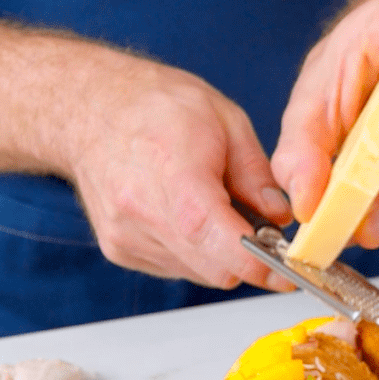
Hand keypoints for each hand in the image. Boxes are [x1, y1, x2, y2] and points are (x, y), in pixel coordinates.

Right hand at [60, 49, 295, 290]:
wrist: (89, 107)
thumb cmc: (155, 105)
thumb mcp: (226, 120)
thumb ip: (256, 175)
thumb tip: (281, 217)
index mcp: (175, 177)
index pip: (221, 243)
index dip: (262, 266)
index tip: (289, 273)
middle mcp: (143, 216)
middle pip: (217, 270)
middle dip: (250, 259)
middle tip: (263, 230)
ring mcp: (127, 237)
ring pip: (200, 273)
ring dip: (222, 254)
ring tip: (217, 208)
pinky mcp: (120, 250)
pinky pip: (177, 267)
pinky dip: (196, 251)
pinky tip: (189, 215)